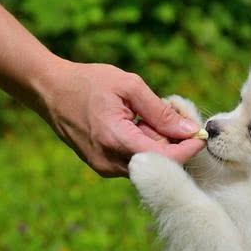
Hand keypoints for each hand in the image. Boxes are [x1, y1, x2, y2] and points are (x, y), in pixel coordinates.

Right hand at [36, 59, 205, 176]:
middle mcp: (110, 162)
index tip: (200, 135)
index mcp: (116, 140)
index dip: (187, 149)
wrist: (50, 91)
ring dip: (155, 144)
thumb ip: (160, 111)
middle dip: (171, 142)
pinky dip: (142, 146)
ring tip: (144, 117)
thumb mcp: (129, 87)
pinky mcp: (102, 167)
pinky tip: (134, 126)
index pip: (165, 158)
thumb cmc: (89, 82)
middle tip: (169, 115)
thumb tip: (189, 129)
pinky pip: (134, 161)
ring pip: (147, 164)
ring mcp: (104, 168)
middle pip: (158, 164)